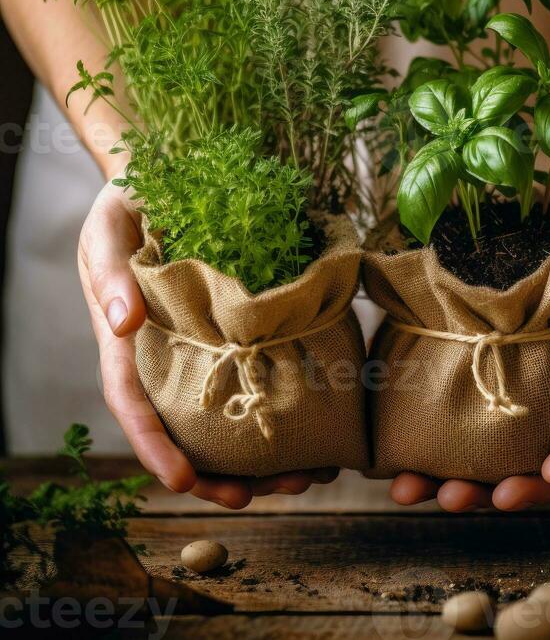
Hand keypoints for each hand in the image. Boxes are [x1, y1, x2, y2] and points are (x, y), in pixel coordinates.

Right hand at [79, 176, 337, 506]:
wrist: (162, 174)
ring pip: (227, 414)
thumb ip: (109, 275)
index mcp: (128, 341)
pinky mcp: (236, 328)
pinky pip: (259, 373)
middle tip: (255, 497)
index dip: (154, 446)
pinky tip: (321, 423)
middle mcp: (166, 354)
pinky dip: (284, 403)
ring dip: (259, 452)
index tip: (183, 482)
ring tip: (305, 476)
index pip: (133, 403)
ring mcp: (202, 346)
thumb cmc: (126, 207)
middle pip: (185, 427)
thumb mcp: (106, 232)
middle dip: (216, 472)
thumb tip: (119, 323)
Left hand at [389, 159, 549, 510]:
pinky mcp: (494, 339)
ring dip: (456, 467)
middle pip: (544, 443)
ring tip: (408, 488)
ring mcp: (533, 360)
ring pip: (499, 430)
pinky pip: (467, 386)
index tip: (544, 474)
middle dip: (501, 483)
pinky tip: (396, 436)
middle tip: (452, 502)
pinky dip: (436, 417)